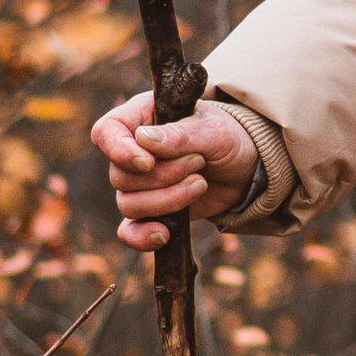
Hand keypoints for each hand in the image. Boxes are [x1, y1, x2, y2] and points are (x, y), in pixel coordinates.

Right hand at [91, 89, 258, 253]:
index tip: (147, 163)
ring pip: (128, 203)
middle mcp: (133, 152)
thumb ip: (180, 134)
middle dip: (163, 176)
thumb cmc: (228, 137)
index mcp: (140, 118)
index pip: (106, 132)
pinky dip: (141, 236)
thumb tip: (143, 139)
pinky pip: (129, 230)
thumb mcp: (213, 129)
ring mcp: (140, 184)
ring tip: (200, 183)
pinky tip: (163, 235)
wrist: (248, 168)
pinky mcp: (152, 210)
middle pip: (120, 175)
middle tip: (198, 162)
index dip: (119, 150)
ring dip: (168, 199)